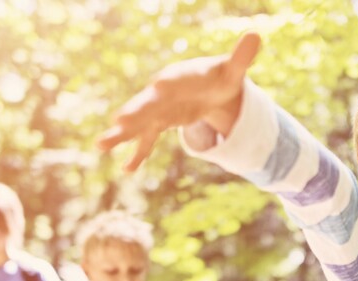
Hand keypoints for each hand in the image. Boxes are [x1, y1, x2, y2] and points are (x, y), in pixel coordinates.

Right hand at [96, 32, 261, 171]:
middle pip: (148, 103)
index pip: (174, 79)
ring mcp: (159, 109)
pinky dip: (138, 154)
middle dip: (135, 112)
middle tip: (118, 122)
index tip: (159, 84)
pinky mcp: (160, 122)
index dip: (169, 83)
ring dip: (122, 135)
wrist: (210, 87)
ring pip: (139, 122)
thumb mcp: (233, 70)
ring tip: (101, 145)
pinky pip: (147, 140)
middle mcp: (164, 92)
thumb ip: (241, 57)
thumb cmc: (221, 75)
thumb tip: (256, 35)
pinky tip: (128, 169)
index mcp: (180, 76)